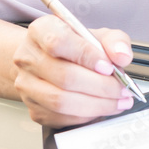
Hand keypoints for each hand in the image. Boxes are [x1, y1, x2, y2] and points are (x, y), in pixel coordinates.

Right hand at [13, 15, 135, 126]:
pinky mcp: (33, 108)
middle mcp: (28, 57)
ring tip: (118, 101)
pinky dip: (86, 116)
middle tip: (122, 89)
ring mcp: (26, 85)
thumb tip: (122, 56)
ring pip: (61, 101)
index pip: (58, 42)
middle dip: (101, 87)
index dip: (87, 56)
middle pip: (64, 77)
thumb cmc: (75, 46)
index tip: (109, 66)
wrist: (51, 61)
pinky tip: (101, 108)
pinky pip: (60, 118)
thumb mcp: (98, 34)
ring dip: (96, 105)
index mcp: (41, 31)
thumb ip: (114, 41)